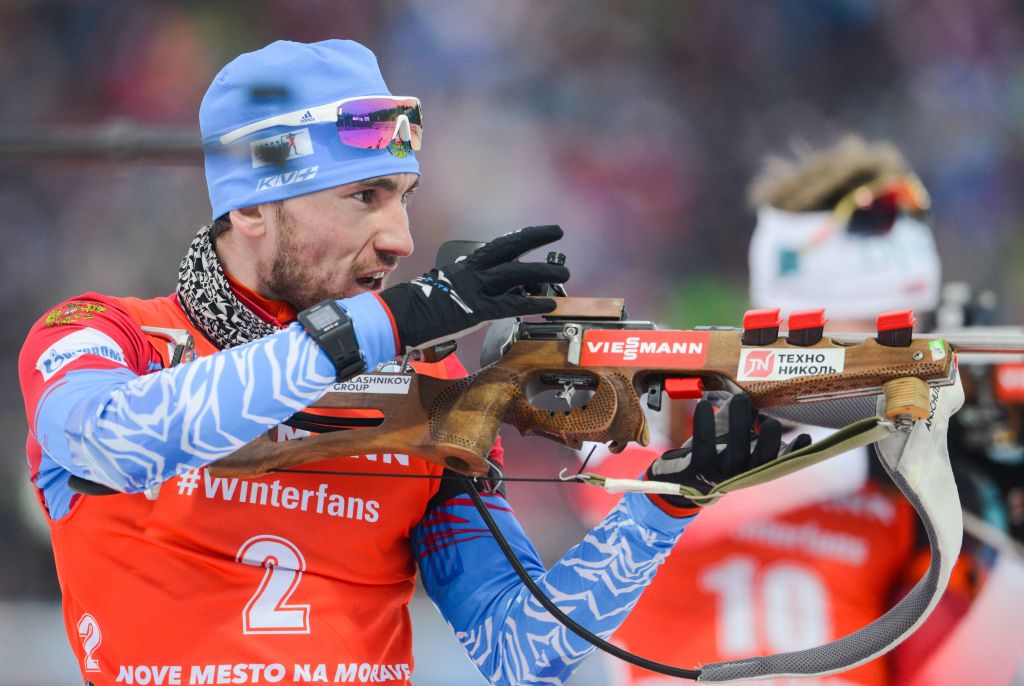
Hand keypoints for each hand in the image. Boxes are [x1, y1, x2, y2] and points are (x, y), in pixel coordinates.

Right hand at [379, 225, 568, 350]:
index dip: (520, 237)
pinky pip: (511, 304)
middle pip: (510, 247)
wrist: (399, 317)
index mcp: (465, 266)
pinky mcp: (477, 309)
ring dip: (543, 272)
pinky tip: (548, 304)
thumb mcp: (444, 287)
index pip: (498, 246)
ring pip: (516, 274)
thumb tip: (483, 295)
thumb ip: (466, 286)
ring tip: (563, 273)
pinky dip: (532, 303)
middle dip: (535, 238)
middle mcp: (473, 271)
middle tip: (557, 232)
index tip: (537, 232)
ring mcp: (476, 288)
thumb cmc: (416, 306)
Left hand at [647, 395, 810, 508]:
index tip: (805, 437)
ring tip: (740, 399)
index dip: (796, 453)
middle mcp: (741, 474)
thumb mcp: (733, 433)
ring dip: (738, 423)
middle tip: (770, 418)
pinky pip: (703, 445)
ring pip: (735, 452)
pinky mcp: (696, 470)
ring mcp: (719, 475)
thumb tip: (753, 393)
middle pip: (762, 458)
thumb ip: (746, 416)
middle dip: (770, 438)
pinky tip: (704, 405)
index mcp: (755, 466)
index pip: (781, 461)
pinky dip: (704, 423)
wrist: (680, 477)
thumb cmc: (714, 451)